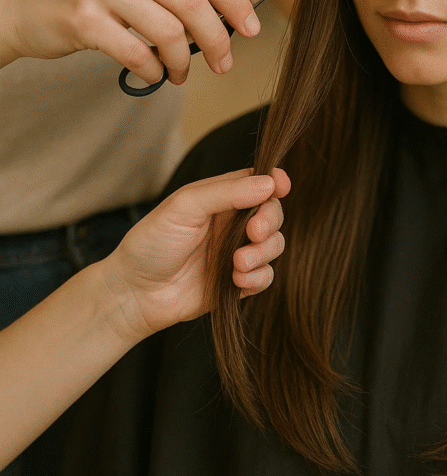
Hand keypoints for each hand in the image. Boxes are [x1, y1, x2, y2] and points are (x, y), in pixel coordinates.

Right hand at [0, 0, 260, 83]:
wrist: (17, 5)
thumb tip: (225, 12)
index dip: (235, 0)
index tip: (251, 28)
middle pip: (192, 1)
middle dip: (217, 39)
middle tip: (223, 63)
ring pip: (168, 31)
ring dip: (181, 62)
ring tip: (178, 74)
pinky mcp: (83, 18)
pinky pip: (137, 53)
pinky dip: (153, 71)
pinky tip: (152, 75)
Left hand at [97, 167, 289, 343]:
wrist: (135, 293)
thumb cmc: (152, 242)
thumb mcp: (185, 206)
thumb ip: (226, 192)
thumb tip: (268, 182)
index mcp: (220, 197)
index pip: (258, 183)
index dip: (274, 182)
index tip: (281, 186)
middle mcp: (232, 223)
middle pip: (272, 214)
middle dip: (270, 221)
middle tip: (254, 232)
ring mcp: (236, 253)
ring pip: (274, 245)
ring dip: (263, 253)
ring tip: (238, 263)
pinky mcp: (238, 282)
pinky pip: (265, 277)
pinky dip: (258, 278)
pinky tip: (237, 281)